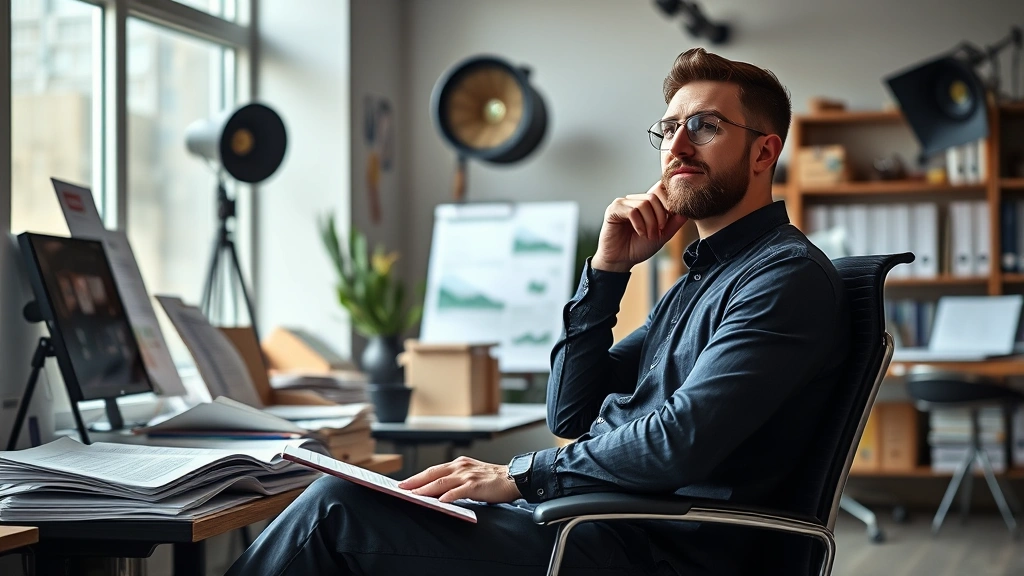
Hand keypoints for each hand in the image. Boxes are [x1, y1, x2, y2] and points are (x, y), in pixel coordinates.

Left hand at [397, 456, 520, 503]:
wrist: (513, 478)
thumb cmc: (492, 480)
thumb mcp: (470, 476)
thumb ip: (455, 481)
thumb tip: (437, 492)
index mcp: (458, 464)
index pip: (433, 470)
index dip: (417, 477)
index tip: (404, 483)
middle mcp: (460, 467)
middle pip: (432, 474)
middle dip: (415, 481)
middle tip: (401, 488)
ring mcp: (468, 475)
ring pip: (442, 481)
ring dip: (426, 489)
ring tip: (414, 495)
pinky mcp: (476, 485)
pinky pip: (459, 491)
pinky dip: (448, 496)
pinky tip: (440, 501)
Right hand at [591, 181, 687, 272]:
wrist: (621, 261)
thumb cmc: (639, 248)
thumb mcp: (663, 235)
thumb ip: (674, 222)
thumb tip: (687, 210)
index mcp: (645, 203)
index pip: (660, 188)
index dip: (668, 203)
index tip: (667, 222)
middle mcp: (634, 200)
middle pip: (654, 197)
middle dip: (660, 217)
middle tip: (657, 233)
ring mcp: (623, 203)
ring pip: (644, 204)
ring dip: (650, 223)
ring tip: (648, 236)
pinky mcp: (613, 209)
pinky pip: (632, 211)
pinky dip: (639, 224)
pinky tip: (639, 233)